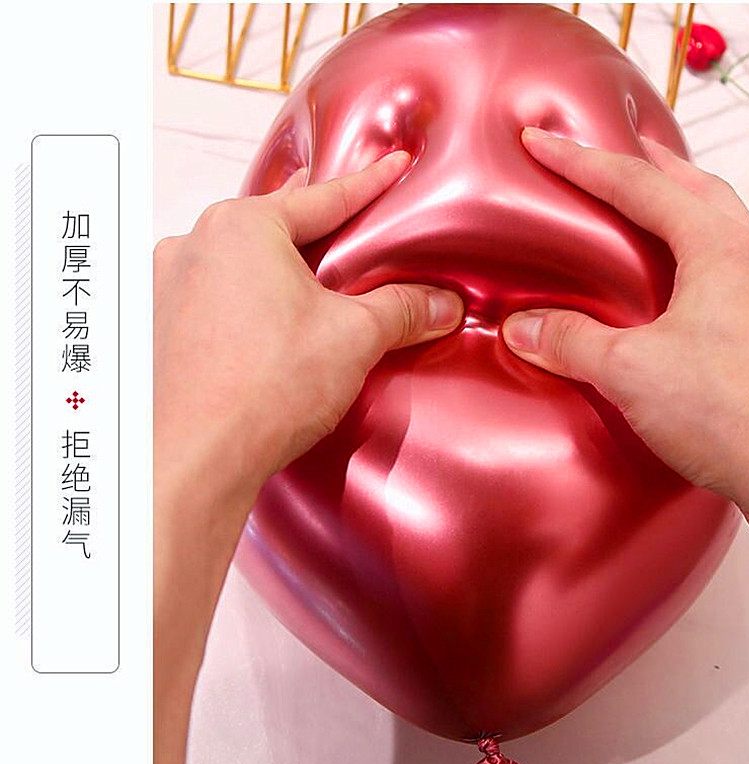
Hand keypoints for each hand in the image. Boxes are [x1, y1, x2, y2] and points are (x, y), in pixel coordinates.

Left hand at [153, 151, 462, 763]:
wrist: (179, 469)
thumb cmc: (254, 391)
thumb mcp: (346, 339)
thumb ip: (399, 310)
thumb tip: (446, 301)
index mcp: (239, 232)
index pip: (326, 195)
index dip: (372, 183)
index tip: (402, 165)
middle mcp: (194, 254)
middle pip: (286, 243)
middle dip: (334, 253)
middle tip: (379, 262)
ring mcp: (168, 300)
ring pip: (255, 286)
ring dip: (300, 300)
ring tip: (341, 321)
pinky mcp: (160, 348)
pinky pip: (232, 321)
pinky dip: (271, 333)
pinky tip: (293, 361)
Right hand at [503, 128, 748, 538]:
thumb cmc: (738, 413)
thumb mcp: (631, 371)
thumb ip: (571, 341)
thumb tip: (523, 327)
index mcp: (718, 249)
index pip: (637, 184)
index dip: (581, 161)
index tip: (541, 143)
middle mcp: (748, 260)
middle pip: (691, 187)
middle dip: (641, 165)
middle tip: (601, 156)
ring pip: (712, 226)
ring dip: (670, 207)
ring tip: (631, 211)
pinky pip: (717, 271)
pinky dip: (682, 258)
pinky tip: (661, 288)